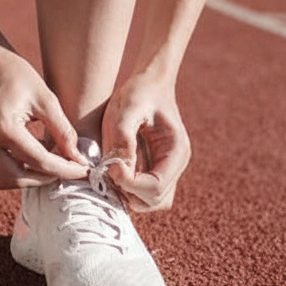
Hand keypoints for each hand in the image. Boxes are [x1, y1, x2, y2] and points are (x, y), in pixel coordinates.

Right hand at [0, 42, 88, 189]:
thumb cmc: (17, 74)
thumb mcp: (46, 99)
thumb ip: (63, 132)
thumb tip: (79, 160)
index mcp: (3, 128)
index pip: (40, 161)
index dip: (66, 169)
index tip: (85, 170)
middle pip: (17, 179)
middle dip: (45, 178)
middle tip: (67, 169)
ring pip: (3, 180)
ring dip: (29, 178)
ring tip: (51, 163)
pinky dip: (16, 169)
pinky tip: (33, 156)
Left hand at [101, 73, 190, 211]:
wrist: (148, 83)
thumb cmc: (138, 92)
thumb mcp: (126, 108)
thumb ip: (122, 137)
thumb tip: (118, 168)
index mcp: (176, 150)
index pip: (156, 186)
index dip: (130, 184)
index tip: (110, 167)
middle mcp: (175, 164)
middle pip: (155, 200)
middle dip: (128, 192)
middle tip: (109, 171)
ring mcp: (167, 169)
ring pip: (150, 202)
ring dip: (128, 194)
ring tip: (111, 172)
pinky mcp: (155, 169)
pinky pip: (143, 193)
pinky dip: (128, 190)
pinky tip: (114, 171)